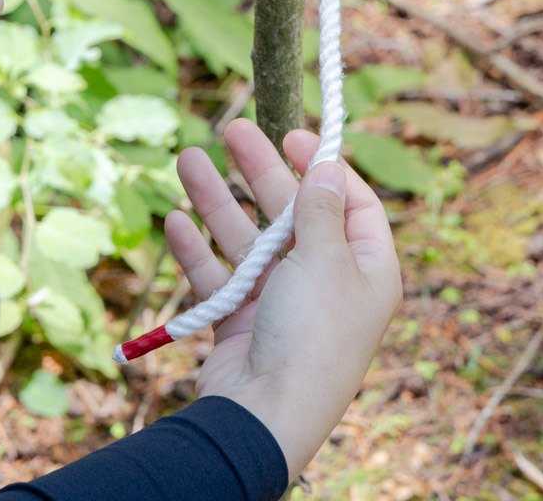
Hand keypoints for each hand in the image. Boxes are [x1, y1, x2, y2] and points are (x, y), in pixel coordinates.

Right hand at [166, 119, 401, 478]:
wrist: (266, 413)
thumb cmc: (312, 332)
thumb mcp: (325, 258)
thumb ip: (319, 208)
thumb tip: (328, 166)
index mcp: (366, 269)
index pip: (351, 203)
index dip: (324, 167)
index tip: (293, 135)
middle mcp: (326, 283)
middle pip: (292, 214)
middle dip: (261, 171)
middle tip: (232, 130)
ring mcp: (280, 304)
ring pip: (246, 240)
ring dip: (217, 201)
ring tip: (188, 160)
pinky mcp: (241, 323)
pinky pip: (218, 277)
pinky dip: (198, 250)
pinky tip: (176, 221)